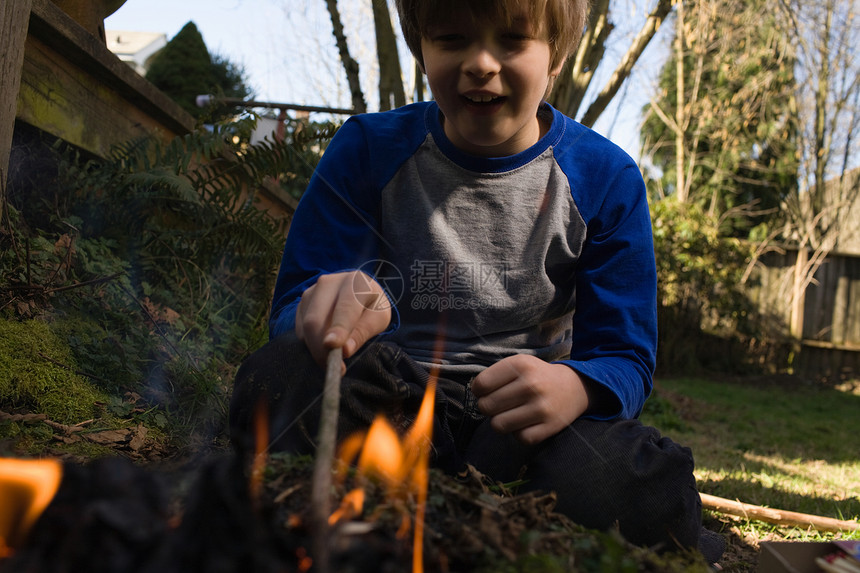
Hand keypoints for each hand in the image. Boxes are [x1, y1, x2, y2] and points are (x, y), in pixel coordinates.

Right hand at [295, 271, 391, 368]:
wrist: (357, 291)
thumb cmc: (371, 306)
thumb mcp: (379, 318)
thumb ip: (364, 332)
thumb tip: (345, 350)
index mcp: (355, 282)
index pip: (344, 308)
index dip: (338, 328)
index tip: (332, 346)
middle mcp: (329, 283)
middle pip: (316, 319)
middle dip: (321, 348)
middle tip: (333, 368)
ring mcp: (311, 291)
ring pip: (305, 327)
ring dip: (316, 349)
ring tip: (333, 359)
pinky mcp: (301, 303)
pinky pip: (301, 330)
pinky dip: (311, 344)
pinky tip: (325, 345)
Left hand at [471, 354, 589, 445]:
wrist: (574, 388)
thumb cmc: (536, 376)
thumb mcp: (518, 364)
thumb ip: (494, 376)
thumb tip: (476, 396)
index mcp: (520, 365)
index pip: (480, 384)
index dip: (479, 391)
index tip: (489, 391)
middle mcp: (531, 384)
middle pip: (486, 406)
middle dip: (488, 407)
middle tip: (501, 404)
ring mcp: (541, 407)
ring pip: (498, 425)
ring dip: (501, 421)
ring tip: (511, 414)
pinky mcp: (550, 427)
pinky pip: (518, 438)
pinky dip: (519, 433)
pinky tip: (526, 423)